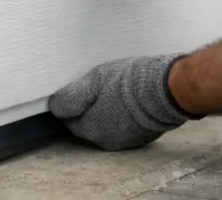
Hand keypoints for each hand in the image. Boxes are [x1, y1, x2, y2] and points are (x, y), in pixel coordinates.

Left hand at [48, 54, 194, 150]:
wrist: (166, 89)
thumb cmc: (130, 82)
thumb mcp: (94, 80)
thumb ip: (72, 96)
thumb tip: (55, 105)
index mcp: (91, 128)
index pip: (71, 120)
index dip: (74, 104)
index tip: (82, 91)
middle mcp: (106, 141)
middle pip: (89, 125)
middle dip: (91, 110)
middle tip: (101, 89)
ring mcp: (126, 141)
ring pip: (108, 127)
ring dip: (108, 114)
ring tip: (118, 93)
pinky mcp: (142, 137)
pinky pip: (125, 128)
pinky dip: (124, 117)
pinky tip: (131, 102)